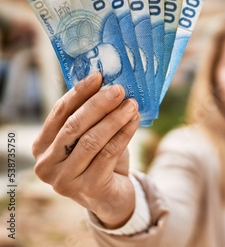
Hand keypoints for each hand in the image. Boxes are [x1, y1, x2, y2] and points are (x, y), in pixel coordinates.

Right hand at [32, 72, 140, 227]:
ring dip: (115, 118)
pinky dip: (124, 134)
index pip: (60, 113)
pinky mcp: (88, 188)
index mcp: (42, 146)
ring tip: (132, 104)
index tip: (98, 76)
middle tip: (119, 89)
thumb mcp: (90, 137)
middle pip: (74, 125)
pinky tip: (135, 121)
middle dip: (99, 104)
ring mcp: (65, 179)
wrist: (113, 197)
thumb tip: (107, 82)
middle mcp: (46, 165)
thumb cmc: (100, 161)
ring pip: (92, 140)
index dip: (79, 92)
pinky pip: (109, 153)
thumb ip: (91, 116)